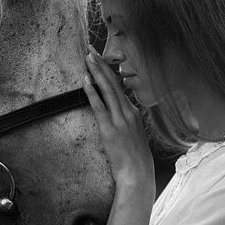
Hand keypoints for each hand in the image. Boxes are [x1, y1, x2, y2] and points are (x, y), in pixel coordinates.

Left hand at [83, 45, 153, 192]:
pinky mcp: (110, 129)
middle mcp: (129, 112)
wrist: (138, 174)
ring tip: (88, 58)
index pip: (120, 86)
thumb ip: (129, 121)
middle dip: (102, 64)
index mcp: (134, 112)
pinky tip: (86, 81)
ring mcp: (120, 119)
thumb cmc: (136, 158)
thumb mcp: (136, 135)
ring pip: (108, 89)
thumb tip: (122, 112)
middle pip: (114, 82)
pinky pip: (100, 106)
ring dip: (97, 72)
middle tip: (91, 49)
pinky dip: (92, 92)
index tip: (101, 58)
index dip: (110, 71)